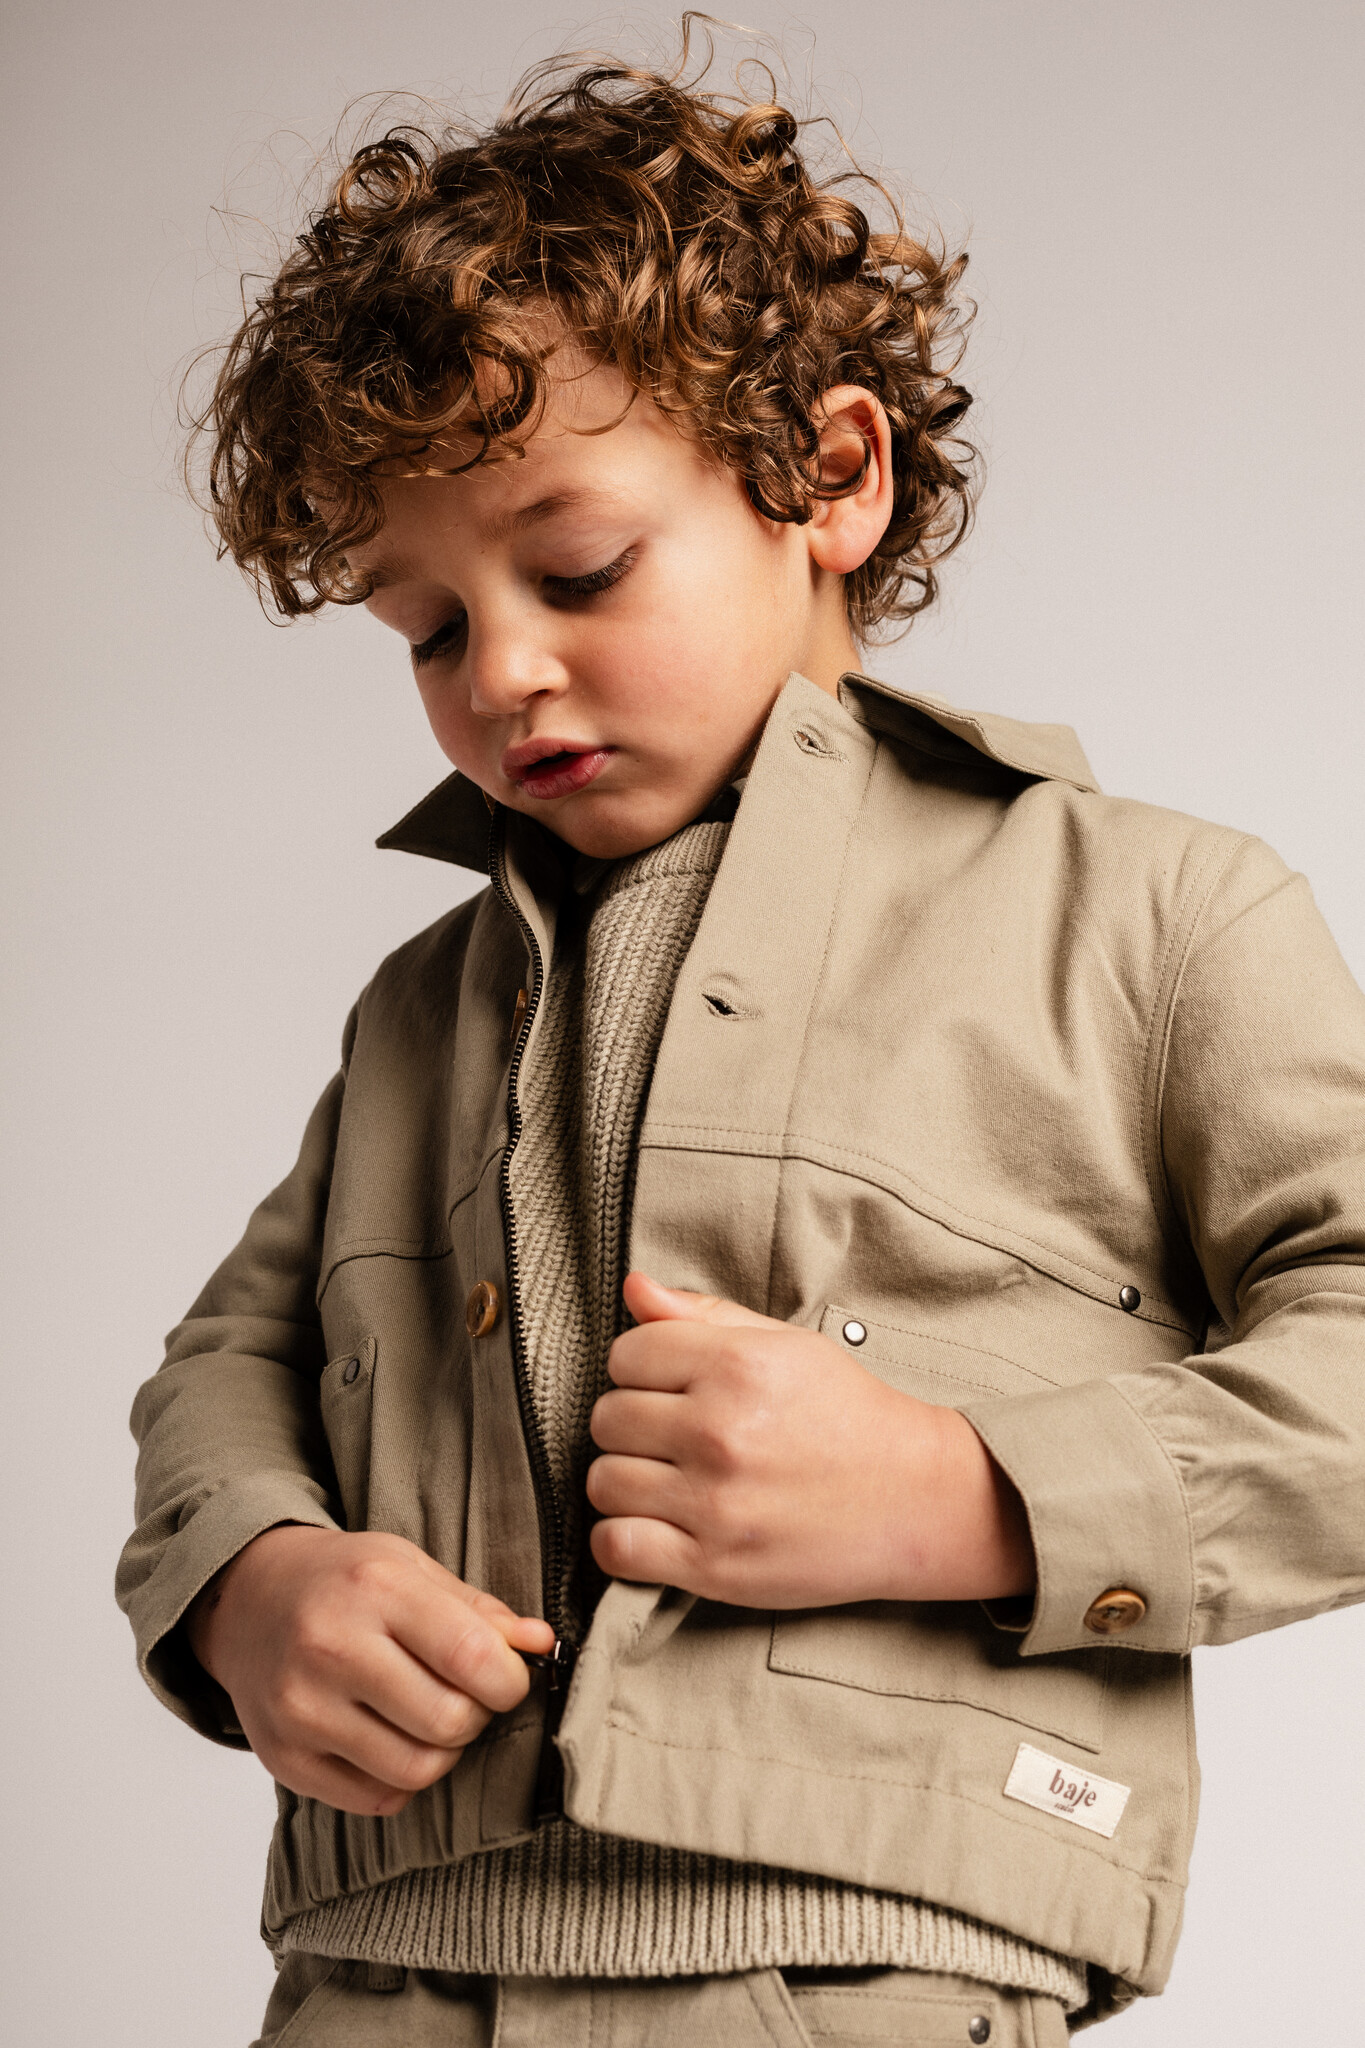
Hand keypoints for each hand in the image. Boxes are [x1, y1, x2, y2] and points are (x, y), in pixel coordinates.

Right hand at [186, 1526, 553, 1814]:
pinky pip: (376, 1799)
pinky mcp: (283, 1758)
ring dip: (443, 1752)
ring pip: (416, 1770)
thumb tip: (543, 1645)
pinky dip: (400, 1778)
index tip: (507, 1677)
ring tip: (431, 1716)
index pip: (472, 1658)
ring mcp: (301, 1708)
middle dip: (477, 1716)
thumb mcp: (411, 1567)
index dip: (510, 1681)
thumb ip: (479, 1610)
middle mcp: (331, 1647)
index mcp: (376, 1588)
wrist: (248, 1598)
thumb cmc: (343, 1580)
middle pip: (449, 1722)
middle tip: (466, 1695)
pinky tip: (390, 1737)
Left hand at [587, 1273, 1034, 1609]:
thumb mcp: (787, 1345)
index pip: (625, 1353)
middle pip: (607, 1418)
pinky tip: (654, 1527)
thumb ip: (705, 1314)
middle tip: (671, 1438)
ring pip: (602, 1482)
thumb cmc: (850, 1415)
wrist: (917, 1499)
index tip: (669, 1388)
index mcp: (738, 1365)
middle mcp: (720, 1430)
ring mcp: (715, 1502)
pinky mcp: (713, 1565)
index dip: (640, 1369)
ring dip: (624, 1482)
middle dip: (631, 1425)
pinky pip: (615, 1547)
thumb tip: (633, 1288)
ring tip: (664, 1482)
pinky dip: (621, 1540)